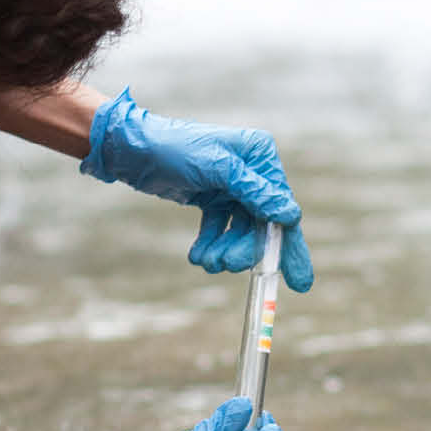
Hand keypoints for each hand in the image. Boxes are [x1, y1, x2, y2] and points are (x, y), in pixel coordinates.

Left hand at [80, 89, 314, 290]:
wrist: (133, 149)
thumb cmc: (175, 148)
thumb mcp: (217, 168)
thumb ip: (255, 192)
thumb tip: (291, 215)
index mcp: (260, 156)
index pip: (282, 206)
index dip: (290, 245)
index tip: (298, 281)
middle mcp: (252, 171)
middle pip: (263, 224)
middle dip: (246, 249)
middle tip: (228, 265)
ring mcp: (233, 186)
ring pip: (241, 231)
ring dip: (225, 250)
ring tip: (205, 261)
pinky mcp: (213, 199)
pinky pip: (221, 230)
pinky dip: (211, 244)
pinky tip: (198, 256)